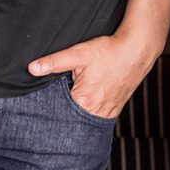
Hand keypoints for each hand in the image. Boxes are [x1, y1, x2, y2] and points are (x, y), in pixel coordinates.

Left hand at [28, 32, 154, 118]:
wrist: (137, 49)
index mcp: (84, 101)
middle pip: (74, 119)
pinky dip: (92, 114)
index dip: (51, 111)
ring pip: (88, 120)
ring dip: (79, 116)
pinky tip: (87, 106)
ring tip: (72, 109)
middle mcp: (97, 111)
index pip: (60, 114)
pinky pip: (100, 117)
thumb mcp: (78, 53)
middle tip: (56, 112)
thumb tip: (32, 68)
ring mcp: (109, 111)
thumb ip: (54, 62)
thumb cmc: (109, 51)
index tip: (43, 111)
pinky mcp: (117, 107)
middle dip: (65, 115)